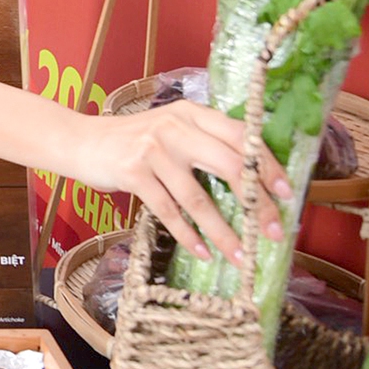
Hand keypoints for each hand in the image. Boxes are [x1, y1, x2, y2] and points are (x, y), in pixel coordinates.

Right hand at [59, 103, 290, 264]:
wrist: (81, 141)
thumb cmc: (133, 141)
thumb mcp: (171, 129)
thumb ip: (203, 143)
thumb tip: (250, 180)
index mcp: (193, 113)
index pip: (241, 136)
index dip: (267, 165)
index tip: (286, 192)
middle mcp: (177, 127)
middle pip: (230, 166)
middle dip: (256, 203)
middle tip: (271, 230)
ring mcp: (154, 149)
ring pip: (199, 198)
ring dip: (223, 232)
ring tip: (240, 255)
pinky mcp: (134, 172)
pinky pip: (169, 211)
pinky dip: (188, 235)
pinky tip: (202, 252)